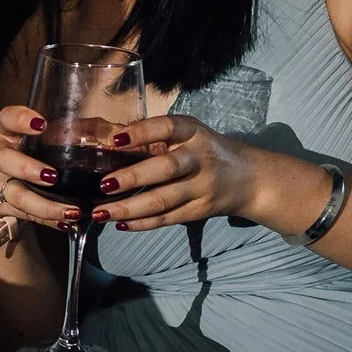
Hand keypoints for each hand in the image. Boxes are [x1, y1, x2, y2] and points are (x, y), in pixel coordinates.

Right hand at [0, 105, 78, 229]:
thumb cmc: (29, 150)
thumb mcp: (44, 136)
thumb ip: (78, 131)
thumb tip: (117, 137)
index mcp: (5, 130)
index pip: (7, 118)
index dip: (21, 120)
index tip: (42, 124)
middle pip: (3, 159)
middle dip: (28, 168)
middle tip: (52, 176)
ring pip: (17, 196)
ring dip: (46, 205)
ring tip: (72, 211)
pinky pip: (27, 215)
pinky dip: (49, 220)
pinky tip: (67, 224)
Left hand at [88, 115, 255, 231]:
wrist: (251, 180)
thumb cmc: (208, 151)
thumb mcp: (190, 136)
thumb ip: (157, 139)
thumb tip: (107, 143)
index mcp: (194, 133)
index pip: (167, 128)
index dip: (142, 132)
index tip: (116, 140)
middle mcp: (200, 158)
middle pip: (166, 168)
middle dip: (132, 177)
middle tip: (104, 184)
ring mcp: (201, 188)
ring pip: (163, 200)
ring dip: (129, 207)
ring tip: (101, 213)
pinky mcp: (199, 211)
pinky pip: (167, 218)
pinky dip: (142, 223)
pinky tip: (120, 224)